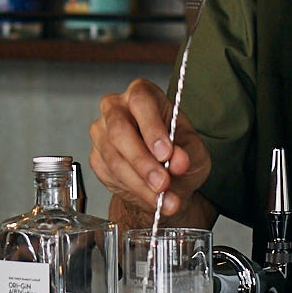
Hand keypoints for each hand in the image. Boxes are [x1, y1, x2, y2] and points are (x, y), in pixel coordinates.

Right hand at [88, 77, 211, 224]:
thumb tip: (178, 160)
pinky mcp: (96, 157)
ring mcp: (102, 132)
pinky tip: (150, 196)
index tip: (166, 153)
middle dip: (143, 161)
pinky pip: (110, 174)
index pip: (141, 102)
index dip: (152, 128)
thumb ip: (188, 154)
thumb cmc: (179, 153)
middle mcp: (117, 108)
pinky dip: (133, 190)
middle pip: (120, 130)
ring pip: (114, 157)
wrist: (166, 179)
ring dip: (140, 182)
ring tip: (163, 198)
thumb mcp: (194, 151)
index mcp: (143, 94)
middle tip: (162, 183)